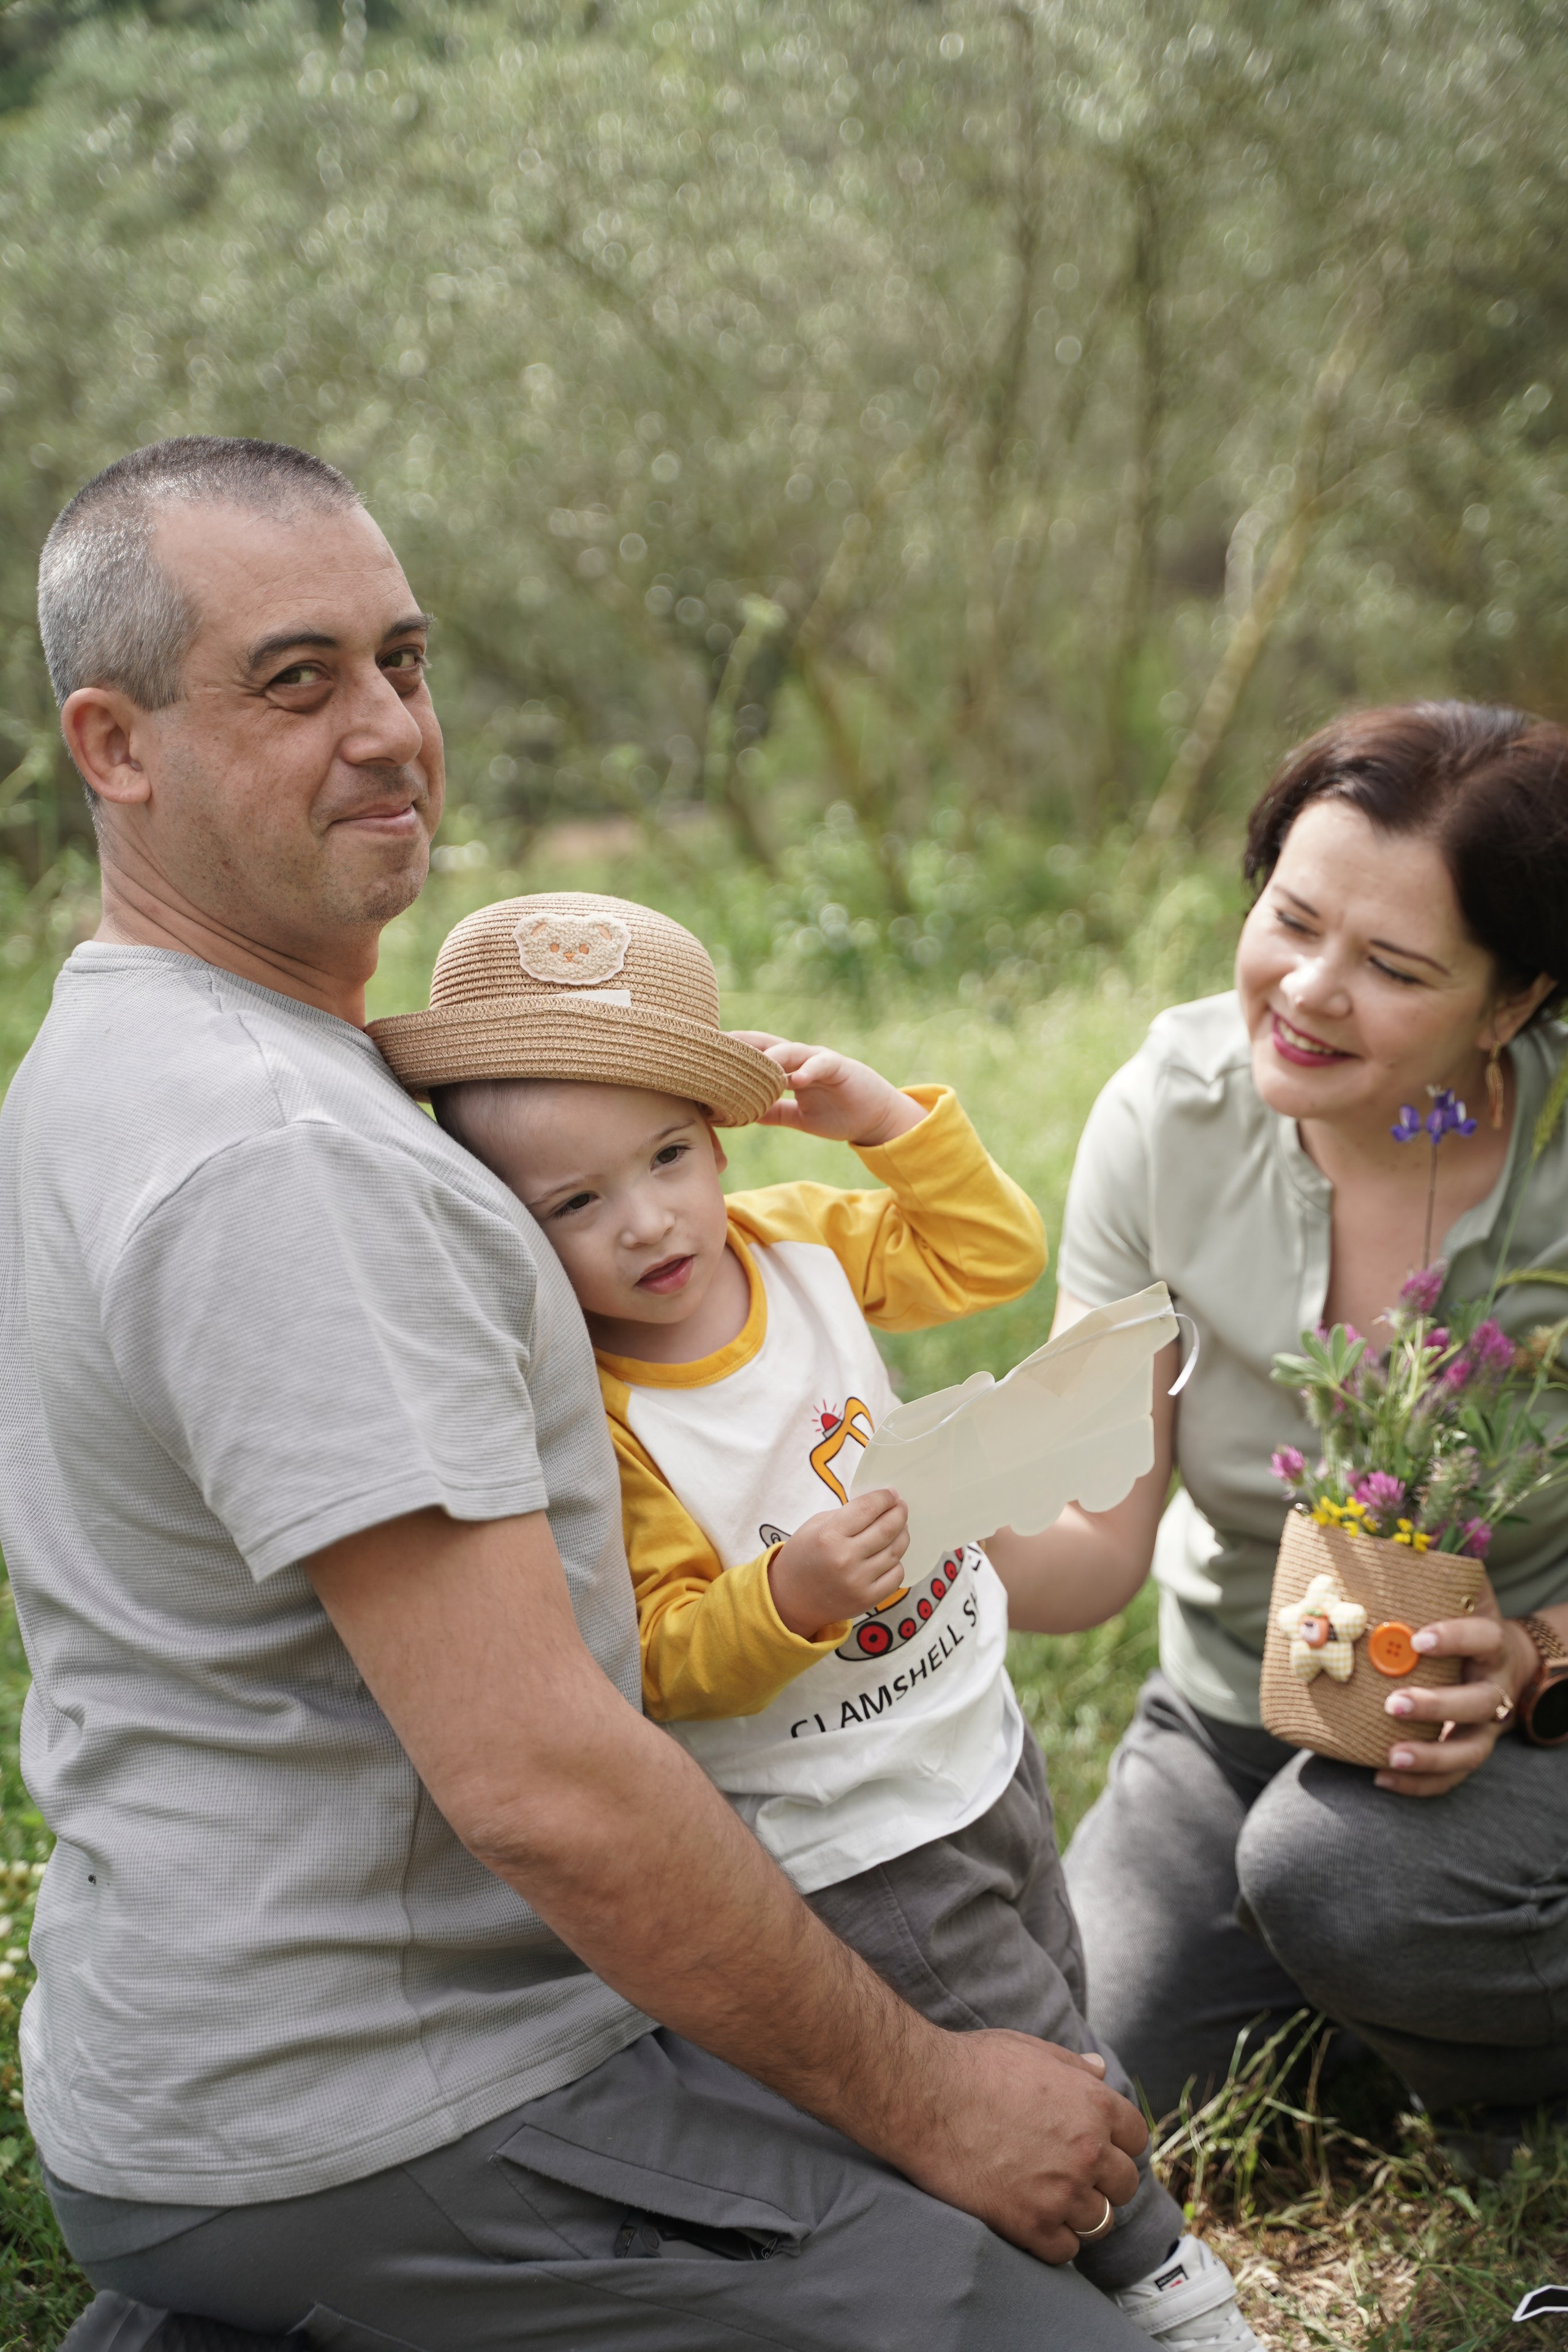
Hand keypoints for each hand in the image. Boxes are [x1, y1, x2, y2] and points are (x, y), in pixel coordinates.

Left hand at [728, 1032, 925, 1147]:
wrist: (876, 1118)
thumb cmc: (837, 1113)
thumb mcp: (797, 1117)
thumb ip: (772, 1112)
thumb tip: (740, 1115)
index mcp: (788, 1069)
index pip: (754, 1056)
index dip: (732, 1055)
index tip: (703, 1056)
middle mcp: (800, 1060)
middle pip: (766, 1045)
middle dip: (741, 1045)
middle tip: (714, 1046)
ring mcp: (819, 1060)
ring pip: (791, 1051)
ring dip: (771, 1056)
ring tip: (750, 1063)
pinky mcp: (840, 1068)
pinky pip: (822, 1064)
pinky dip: (809, 1069)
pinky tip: (796, 1078)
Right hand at [768, 1490, 909, 1637]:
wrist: (791, 1599)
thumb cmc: (803, 1557)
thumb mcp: (815, 1526)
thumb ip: (847, 1514)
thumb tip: (878, 1505)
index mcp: (829, 1535)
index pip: (868, 1508)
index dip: (884, 1498)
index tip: (891, 1494)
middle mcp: (845, 1558)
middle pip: (887, 1529)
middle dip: (899, 1513)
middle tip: (901, 1507)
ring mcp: (857, 1581)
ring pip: (895, 1552)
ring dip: (902, 1535)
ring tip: (900, 1528)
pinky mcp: (867, 1599)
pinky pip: (896, 1576)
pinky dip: (896, 1562)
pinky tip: (890, 1555)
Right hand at [900, 2031, 1146, 2263]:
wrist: (926, 2097)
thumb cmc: (974, 2066)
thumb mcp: (1031, 2050)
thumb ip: (1073, 2066)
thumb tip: (1101, 2071)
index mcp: (1093, 2105)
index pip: (1137, 2137)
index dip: (1117, 2141)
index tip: (1098, 2147)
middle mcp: (1087, 2151)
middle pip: (1124, 2184)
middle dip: (1104, 2181)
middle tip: (1074, 2176)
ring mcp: (1061, 2192)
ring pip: (1100, 2222)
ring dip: (1081, 2214)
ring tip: (1052, 2202)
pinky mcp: (1031, 2225)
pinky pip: (1065, 2251)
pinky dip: (1054, 2242)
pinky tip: (1033, 2222)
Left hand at [1373, 1576, 1534, 1796]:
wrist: (1504, 1661)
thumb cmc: (1464, 1618)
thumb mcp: (1461, 1591)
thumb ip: (1433, 1570)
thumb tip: (1383, 1532)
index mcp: (1490, 1643)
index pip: (1481, 1638)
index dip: (1454, 1638)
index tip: (1418, 1639)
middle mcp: (1494, 1686)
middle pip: (1477, 1703)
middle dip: (1437, 1706)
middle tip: (1394, 1704)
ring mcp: (1486, 1725)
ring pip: (1471, 1750)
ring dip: (1431, 1758)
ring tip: (1390, 1757)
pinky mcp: (1470, 1749)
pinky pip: (1452, 1778)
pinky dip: (1420, 1783)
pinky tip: (1381, 1778)